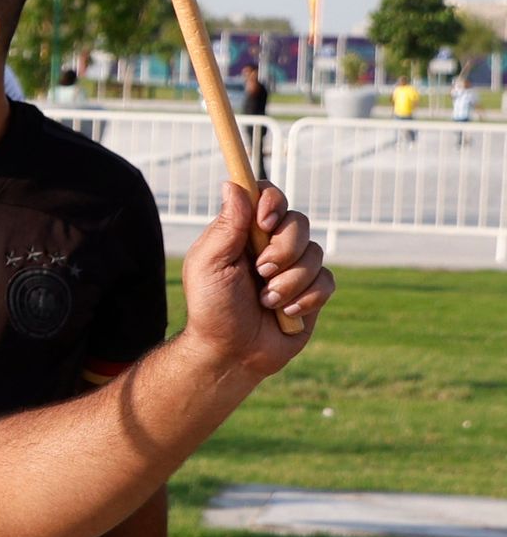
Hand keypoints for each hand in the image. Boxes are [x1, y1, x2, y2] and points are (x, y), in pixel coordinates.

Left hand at [182, 181, 331, 378]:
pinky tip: (284, 313)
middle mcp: (271, 245)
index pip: (266, 196)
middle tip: (260, 272)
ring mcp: (294, 267)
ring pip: (315, 253)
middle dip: (282, 249)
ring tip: (265, 301)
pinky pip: (326, 280)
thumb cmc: (211, 307)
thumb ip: (226, 226)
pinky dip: (305, 298)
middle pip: (299, 222)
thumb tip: (233, 184)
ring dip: (289, 281)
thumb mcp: (209, 264)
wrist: (230, 352)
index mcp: (243, 233)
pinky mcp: (312, 291)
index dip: (272, 202)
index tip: (265, 222)